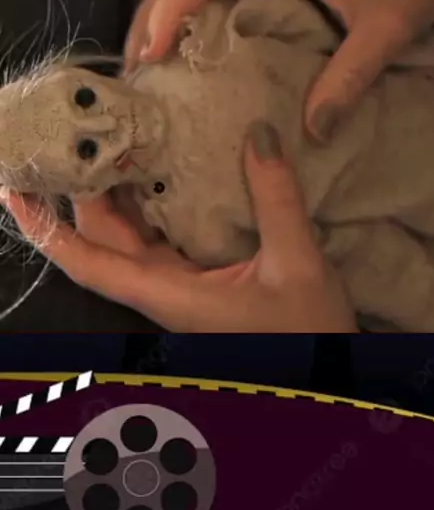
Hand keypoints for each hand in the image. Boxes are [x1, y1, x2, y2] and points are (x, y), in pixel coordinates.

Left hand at [0, 123, 356, 332]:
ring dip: (111, 194)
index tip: (15, 191)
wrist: (326, 374)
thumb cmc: (308, 333)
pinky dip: (146, 201)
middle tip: (78, 136)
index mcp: (169, 294)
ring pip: (126, 238)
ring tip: (110, 141)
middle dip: (80, 191)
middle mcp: (161, 290)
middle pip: (101, 240)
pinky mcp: (195, 279)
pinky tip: (156, 168)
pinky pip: (155, 237)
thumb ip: (276, 200)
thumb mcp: (297, 265)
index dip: (46, 230)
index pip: (88, 263)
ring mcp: (177, 285)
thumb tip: (258, 134)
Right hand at [124, 0, 433, 139]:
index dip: (168, 11)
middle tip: (136, 69)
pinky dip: (190, 11)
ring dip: (165, 12)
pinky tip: (190, 48)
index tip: (151, 55)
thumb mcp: (385, 29)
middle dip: (151, 15)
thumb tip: (312, 132)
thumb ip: (349, 78)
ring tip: (150, 62)